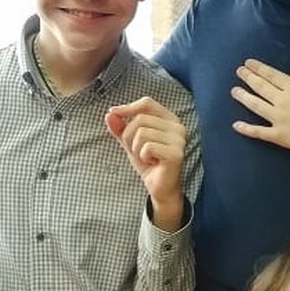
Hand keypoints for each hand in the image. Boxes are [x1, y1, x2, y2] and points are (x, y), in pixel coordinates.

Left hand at [106, 97, 186, 229]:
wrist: (159, 187)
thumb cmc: (148, 162)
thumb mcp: (130, 142)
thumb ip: (120, 127)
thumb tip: (110, 114)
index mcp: (169, 119)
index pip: (147, 103)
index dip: (128, 107)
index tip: (113, 113)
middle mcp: (177, 127)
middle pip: (140, 119)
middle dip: (129, 136)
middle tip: (137, 150)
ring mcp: (179, 140)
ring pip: (142, 133)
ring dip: (135, 148)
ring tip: (145, 157)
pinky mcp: (175, 154)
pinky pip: (147, 147)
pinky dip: (142, 157)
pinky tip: (152, 162)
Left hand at [230, 49, 289, 172]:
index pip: (272, 75)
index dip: (259, 68)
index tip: (248, 63)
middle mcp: (281, 100)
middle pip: (261, 87)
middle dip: (248, 78)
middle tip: (239, 72)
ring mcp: (277, 118)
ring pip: (256, 105)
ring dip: (244, 97)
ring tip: (234, 91)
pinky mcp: (277, 135)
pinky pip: (258, 132)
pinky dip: (246, 129)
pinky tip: (236, 125)